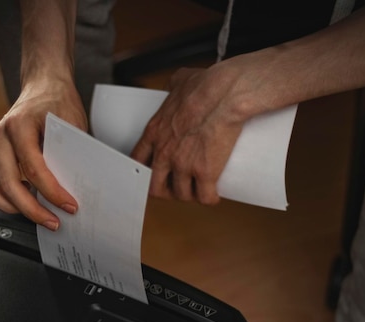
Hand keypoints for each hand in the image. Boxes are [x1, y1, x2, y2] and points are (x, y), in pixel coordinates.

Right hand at [0, 77, 86, 229]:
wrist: (44, 85)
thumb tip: (79, 188)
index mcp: (20, 125)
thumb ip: (71, 154)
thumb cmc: (58, 102)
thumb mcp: (73, 124)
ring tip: (37, 215)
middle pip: (9, 184)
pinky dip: (1, 198)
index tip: (70, 206)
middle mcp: (1, 136)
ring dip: (12, 207)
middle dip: (33, 209)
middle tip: (54, 222)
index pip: (34, 168)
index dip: (52, 193)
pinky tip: (24, 201)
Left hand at [131, 65, 246, 204]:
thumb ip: (174, 85)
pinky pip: (205, 197)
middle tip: (177, 187)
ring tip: (198, 190)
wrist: (226, 94)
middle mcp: (165, 153)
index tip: (153, 174)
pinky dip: (209, 199)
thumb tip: (176, 83)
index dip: (145, 171)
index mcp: (155, 133)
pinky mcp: (205, 173)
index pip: (138, 162)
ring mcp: (184, 165)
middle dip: (165, 190)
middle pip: (155, 187)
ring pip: (181, 194)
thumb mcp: (180, 81)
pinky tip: (213, 196)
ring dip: (189, 195)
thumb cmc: (205, 85)